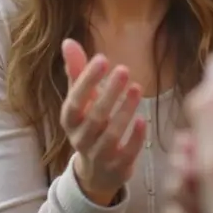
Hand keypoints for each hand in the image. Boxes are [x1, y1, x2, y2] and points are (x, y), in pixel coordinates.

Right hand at [60, 39, 146, 205]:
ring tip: (137, 88)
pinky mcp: (118, 168)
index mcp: (70, 121)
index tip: (102, 59)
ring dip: (124, 111)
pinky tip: (143, 120)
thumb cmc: (89, 125)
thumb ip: (76, 72)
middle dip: (109, 93)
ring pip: (111, 135)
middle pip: (94, 117)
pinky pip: (127, 154)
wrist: (96, 171)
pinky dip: (135, 138)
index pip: (74, 101)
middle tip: (124, 70)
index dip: (86, 81)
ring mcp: (99, 156)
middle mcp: (81, 140)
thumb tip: (68, 41)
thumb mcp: (81, 100)